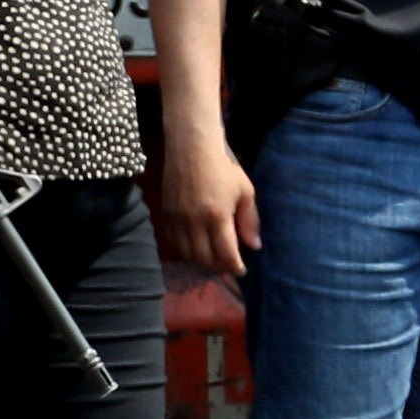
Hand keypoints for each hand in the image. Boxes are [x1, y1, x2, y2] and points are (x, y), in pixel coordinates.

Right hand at [161, 126, 258, 276]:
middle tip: (227, 266)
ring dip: (201, 261)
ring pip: (187, 254)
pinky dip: (185, 251)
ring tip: (212, 259)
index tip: (241, 270)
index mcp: (217, 216)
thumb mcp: (245, 191)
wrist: (191, 148)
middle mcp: (194, 222)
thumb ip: (250, 220)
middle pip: (204, 258)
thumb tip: (254, 247)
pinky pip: (172, 243)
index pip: (225, 254)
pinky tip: (195, 248)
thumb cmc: (223, 167)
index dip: (235, 267)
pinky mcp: (165, 215)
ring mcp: (177, 220)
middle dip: (218, 267)